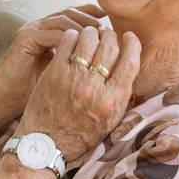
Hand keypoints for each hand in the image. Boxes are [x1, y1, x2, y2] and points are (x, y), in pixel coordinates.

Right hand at [0, 4, 107, 118]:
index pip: (74, 15)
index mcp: (48, 31)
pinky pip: (52, 33)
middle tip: (108, 31)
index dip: (93, 15)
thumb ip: (77, 61)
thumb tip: (107, 62)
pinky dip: (69, 38)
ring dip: (83, 28)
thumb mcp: (62, 73)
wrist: (5, 100)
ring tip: (100, 39)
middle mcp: (39, 26)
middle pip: (70, 12)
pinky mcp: (25, 38)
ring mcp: (31, 30)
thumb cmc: (34, 91)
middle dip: (91, 20)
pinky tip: (83, 48)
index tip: (111, 24)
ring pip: (63, 20)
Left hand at [16, 26, 140, 162]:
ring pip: (89, 39)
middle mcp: (94, 89)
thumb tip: (129, 65)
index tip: (129, 37)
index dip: (132, 44)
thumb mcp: (109, 121)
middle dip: (111, 35)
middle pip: (110, 46)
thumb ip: (121, 95)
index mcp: (112, 102)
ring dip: (92, 32)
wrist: (45, 146)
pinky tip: (73, 38)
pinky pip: (67, 42)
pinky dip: (73, 35)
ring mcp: (73, 79)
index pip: (130, 62)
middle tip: (108, 35)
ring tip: (91, 34)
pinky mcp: (53, 73)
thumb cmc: (79, 135)